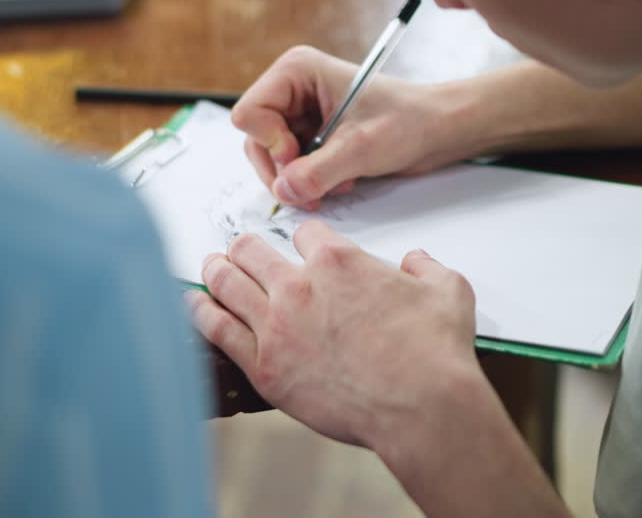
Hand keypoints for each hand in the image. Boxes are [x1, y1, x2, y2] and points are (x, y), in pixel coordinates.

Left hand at [186, 220, 480, 448]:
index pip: (305, 233)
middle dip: (245, 247)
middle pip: (251, 249)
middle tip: (240, 251)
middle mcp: (299, 285)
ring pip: (226, 282)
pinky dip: (201, 312)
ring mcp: (276, 326)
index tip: (303, 248)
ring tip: (210, 267)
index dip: (305, 240)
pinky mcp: (263, 367)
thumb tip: (416, 261)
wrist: (422, 408)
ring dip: (215, 270)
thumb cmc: (435, 353)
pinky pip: (217, 329)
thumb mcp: (448, 291)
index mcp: (338, 261)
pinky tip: (193, 305)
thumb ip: (427, 267)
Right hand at [232, 46, 477, 209]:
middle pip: (255, 140)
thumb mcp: (361, 147)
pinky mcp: (310, 137)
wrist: (438, 131)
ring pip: (270, 159)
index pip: (249, 113)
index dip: (269, 143)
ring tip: (333, 186)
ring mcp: (299, 115)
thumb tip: (283, 192)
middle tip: (313, 187)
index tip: (298, 158)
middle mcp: (292, 90)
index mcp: (296, 71)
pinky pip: (290, 169)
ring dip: (298, 181)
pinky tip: (340, 182)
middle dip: (282, 169)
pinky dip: (309, 183)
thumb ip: (317, 171)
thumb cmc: (408, 120)